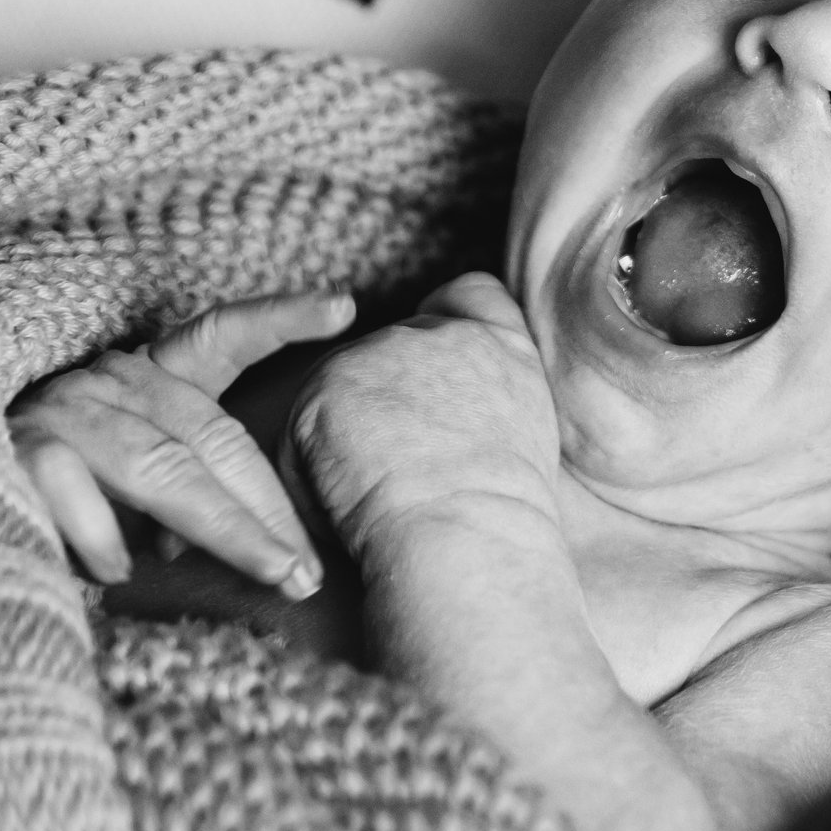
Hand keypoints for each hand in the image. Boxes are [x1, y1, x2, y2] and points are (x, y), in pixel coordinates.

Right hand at [9, 291, 354, 597]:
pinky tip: (119, 573)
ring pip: (159, 465)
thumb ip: (189, 500)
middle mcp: (106, 382)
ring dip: (223, 527)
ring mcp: (60, 410)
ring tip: (273, 575)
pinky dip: (104, 535)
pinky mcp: (13, 449)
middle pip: (209, 435)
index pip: (219, 336)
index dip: (279, 317)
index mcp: (145, 378)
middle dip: (268, 508)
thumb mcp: (139, 497)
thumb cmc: (58, 504)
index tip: (342, 309)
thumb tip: (243, 547)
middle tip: (308, 572)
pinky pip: (73, 487)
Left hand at [287, 273, 561, 553]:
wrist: (466, 534)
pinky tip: (347, 508)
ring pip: (339, 396)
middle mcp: (437, 331)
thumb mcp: (530, 428)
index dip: (446, 326)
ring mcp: (379, 351)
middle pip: (391, 352)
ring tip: (378, 500)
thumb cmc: (503, 514)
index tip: (432, 379)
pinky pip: (301, 437)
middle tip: (402, 474)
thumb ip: (495, 390)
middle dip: (381, 406)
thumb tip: (462, 406)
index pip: (470, 296)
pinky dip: (313, 482)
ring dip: (344, 447)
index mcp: (499, 342)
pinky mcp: (328, 384)